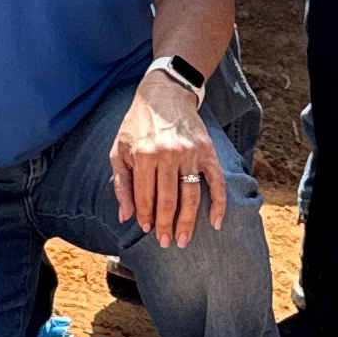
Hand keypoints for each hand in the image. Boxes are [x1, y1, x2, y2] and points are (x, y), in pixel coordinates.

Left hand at [111, 70, 228, 245]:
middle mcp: (167, 155)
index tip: (148, 230)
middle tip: (166, 243)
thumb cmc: (137, 124)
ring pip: (190, 195)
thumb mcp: (119, 149)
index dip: (146, 216)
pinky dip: (218, 203)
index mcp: (143, 155)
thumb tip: (125, 216)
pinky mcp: (207, 151)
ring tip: (184, 240)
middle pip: (168, 200)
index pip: (145, 196)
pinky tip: (215, 222)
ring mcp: (190, 154)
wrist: (165, 93)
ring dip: (188, 221)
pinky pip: (216, 182)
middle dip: (166, 225)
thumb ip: (121, 183)